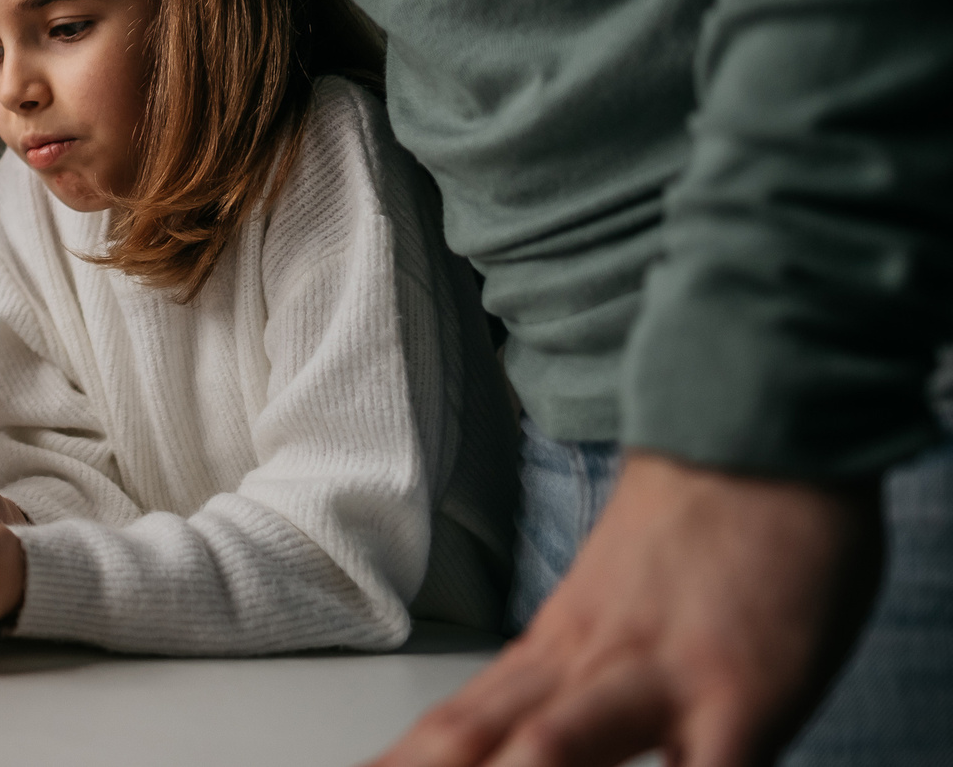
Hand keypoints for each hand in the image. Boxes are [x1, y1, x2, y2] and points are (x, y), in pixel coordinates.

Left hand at [371, 452, 882, 766]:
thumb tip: (536, 733)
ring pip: (550, 748)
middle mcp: (581, 663)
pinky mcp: (741, 693)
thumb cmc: (704, 525)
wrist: (762, 429)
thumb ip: (577, 671)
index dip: (401, 764)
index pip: (456, 726)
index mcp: (552, 649)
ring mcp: (653, 677)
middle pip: (475, 739)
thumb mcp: (621, 606)